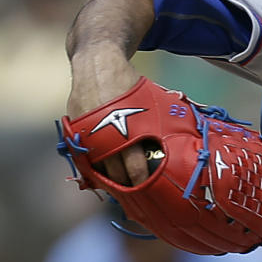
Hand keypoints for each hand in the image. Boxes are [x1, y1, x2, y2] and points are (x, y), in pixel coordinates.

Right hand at [67, 43, 148, 185]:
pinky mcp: (75, 131)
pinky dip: (93, 166)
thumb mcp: (152, 101)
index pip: (134, 166)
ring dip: (108, 179)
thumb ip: (160, 123)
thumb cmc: (131, 85)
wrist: (97, 64)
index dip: (141, 182)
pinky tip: (102, 174)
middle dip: (125, 186)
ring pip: (98, 168)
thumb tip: (186, 139)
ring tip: (120, 190)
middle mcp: (106, 135)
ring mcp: (87, 134)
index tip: (148, 192)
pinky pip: (84, 157)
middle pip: (115, 173)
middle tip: (135, 197)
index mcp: (129, 129)